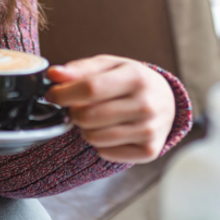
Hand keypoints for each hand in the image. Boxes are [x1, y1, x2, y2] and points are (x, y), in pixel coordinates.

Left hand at [45, 55, 175, 163]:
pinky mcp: (149, 150)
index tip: (52, 95)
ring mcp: (149, 129)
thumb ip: (80, 69)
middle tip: (78, 107)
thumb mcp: (109, 66)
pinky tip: (110, 131)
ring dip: (86, 129)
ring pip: (94, 137)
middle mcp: (146, 104)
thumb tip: (53, 75)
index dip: (63, 94)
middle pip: (88, 116)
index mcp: (136, 76)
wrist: (166, 101)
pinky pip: (106, 153)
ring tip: (95, 119)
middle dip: (74, 113)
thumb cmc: (131, 80)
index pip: (90, 89)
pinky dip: (101, 144)